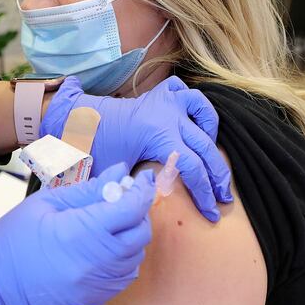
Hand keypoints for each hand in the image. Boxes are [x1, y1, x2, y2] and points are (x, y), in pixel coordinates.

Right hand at [0, 163, 154, 304]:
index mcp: (81, 232)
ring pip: (137, 256)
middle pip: (140, 233)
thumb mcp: (48, 202)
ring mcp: (97, 285)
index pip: (130, 208)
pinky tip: (104, 247)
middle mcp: (95, 262)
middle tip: (123, 199)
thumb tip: (121, 172)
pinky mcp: (96, 300)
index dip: (141, 191)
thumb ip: (89, 189)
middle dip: (138, 212)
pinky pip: (125, 276)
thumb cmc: (14, 238)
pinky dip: (124, 258)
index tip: (141, 180)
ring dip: (132, 235)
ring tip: (111, 223)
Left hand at [41, 76, 231, 221]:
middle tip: (223, 198)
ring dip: (212, 135)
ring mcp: (167, 101)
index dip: (204, 193)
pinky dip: (196, 105)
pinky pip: (186, 92)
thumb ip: (139, 187)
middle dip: (218, 176)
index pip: (192, 168)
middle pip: (206, 147)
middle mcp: (169, 115)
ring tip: (211, 154)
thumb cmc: (96, 145)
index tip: (211, 212)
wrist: (80, 116)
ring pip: (205, 112)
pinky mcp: (161, 93)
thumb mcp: (117, 172)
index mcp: (159, 135)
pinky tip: (196, 122)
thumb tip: (158, 203)